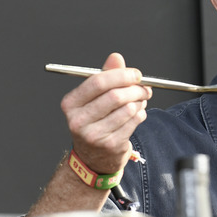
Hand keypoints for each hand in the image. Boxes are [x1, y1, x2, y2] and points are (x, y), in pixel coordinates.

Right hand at [60, 53, 151, 174]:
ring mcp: (94, 135)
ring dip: (140, 102)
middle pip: (115, 96)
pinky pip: (134, 122)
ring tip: (140, 101)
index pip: (98, 82)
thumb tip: (116, 57)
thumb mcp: (95, 98)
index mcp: (71, 103)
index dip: (122, 75)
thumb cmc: (95, 121)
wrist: (93, 158)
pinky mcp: (110, 145)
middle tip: (145, 88)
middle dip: (136, 89)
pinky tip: (137, 114)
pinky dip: (141, 114)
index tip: (136, 74)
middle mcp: (78, 120)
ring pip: (128, 109)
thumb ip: (106, 76)